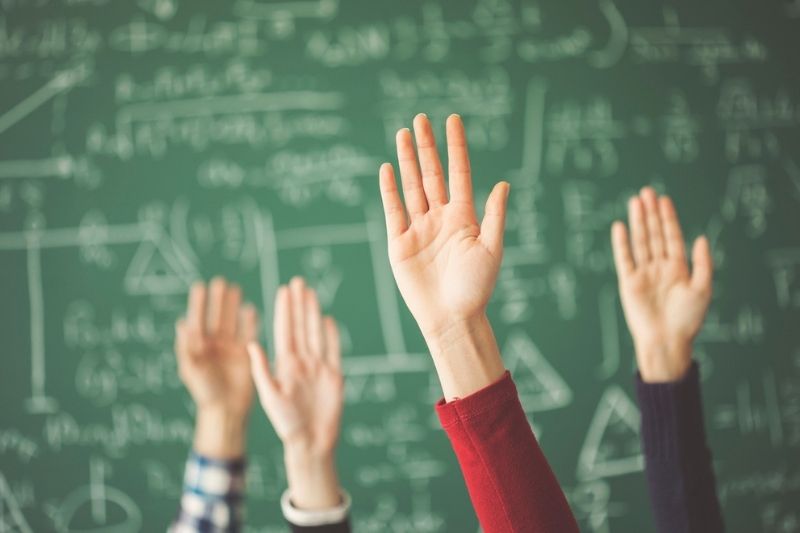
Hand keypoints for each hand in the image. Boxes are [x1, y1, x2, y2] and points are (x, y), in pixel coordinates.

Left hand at [175, 277, 257, 457]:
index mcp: (198, 348)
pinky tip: (250, 309)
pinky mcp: (245, 355)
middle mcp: (214, 345)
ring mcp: (231, 349)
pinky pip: (248, 334)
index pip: (198, 320)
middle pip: (216, 317)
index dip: (198, 304)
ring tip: (235, 289)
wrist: (226, 411)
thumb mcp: (191, 370)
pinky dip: (250, 322)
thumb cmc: (204, 392)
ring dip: (233, 307)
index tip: (200, 287)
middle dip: (218, 300)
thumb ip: (187, 347)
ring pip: (232, 322)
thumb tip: (182, 323)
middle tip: (220, 282)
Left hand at [248, 277, 342, 508]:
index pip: (284, 330)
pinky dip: (331, 335)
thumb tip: (250, 344)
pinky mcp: (334, 376)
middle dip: (298, 304)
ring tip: (310, 293)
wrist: (312, 443)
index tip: (282, 290)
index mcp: (284, 365)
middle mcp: (301, 362)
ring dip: (313, 312)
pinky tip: (327, 319)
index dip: (284, 310)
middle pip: (300, 326)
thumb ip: (261, 370)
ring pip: (315, 333)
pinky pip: (333, 350)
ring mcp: (318, 367)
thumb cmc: (287, 424)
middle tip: (297, 281)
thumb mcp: (270, 396)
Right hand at [378, 114, 507, 398]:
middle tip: (421, 119)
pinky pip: (393, 210)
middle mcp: (440, 218)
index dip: (455, 147)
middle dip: (426, 146)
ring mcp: (418, 229)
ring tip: (403, 133)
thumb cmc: (476, 288)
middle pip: (431, 174)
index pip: (458, 173)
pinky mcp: (399, 243)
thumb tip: (503, 184)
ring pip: (412, 187)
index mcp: (463, 217)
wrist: (451, 318)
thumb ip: (494, 216)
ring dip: (407, 160)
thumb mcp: (492, 250)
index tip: (453, 120)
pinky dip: (390, 189)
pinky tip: (387, 168)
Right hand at [611, 187, 712, 382]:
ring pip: (640, 241)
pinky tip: (620, 226)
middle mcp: (659, 267)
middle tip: (647, 191)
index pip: (671, 236)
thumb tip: (701, 237)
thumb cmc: (687, 319)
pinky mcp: (629, 282)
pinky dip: (622, 243)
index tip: (664, 200)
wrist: (667, 341)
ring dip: (638, 221)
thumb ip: (702, 263)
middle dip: (651, 213)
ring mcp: (643, 273)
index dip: (668, 218)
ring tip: (635, 201)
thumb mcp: (703, 289)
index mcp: (678, 268)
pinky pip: (624, 258)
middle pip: (654, 234)